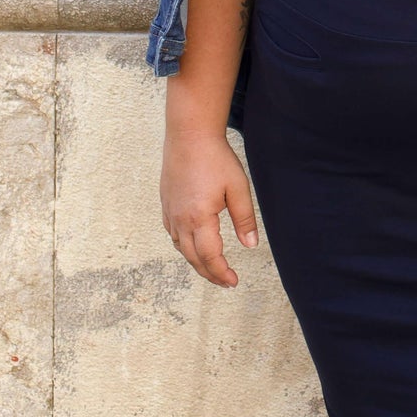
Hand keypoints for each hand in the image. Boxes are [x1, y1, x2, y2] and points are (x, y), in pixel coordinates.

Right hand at [160, 125, 258, 287]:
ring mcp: (170, 212)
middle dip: (209, 273)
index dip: (221, 273)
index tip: (233, 282)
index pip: (210, 256)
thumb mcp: (238, 188)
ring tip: (212, 268)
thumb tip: (251, 245)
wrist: (189, 135)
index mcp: (199, 218)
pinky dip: (184, 246)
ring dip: (196, 262)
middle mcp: (180, 220)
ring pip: (181, 247)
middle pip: (193, 257)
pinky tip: (193, 245)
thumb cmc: (215, 158)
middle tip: (225, 282)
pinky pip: (173, 234)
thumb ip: (245, 219)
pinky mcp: (166, 203)